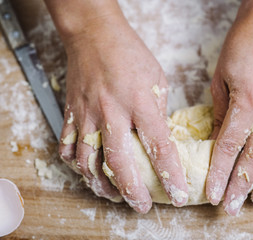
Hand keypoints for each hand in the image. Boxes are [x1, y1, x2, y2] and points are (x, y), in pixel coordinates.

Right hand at [48, 3, 187, 212]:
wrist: (95, 35)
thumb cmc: (130, 54)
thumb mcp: (157, 79)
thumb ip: (157, 112)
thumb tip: (159, 138)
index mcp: (140, 103)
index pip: (159, 148)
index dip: (170, 175)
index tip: (178, 195)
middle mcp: (112, 112)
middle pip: (120, 163)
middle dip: (133, 191)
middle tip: (142, 206)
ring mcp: (88, 114)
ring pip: (89, 162)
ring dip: (102, 185)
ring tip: (115, 195)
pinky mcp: (72, 113)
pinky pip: (68, 147)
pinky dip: (77, 165)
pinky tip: (88, 172)